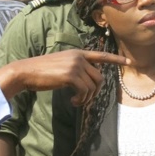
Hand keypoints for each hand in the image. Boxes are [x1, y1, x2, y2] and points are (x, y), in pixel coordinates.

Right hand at [0, 50, 129, 105]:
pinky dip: (80, 100)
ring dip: (86, 98)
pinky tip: (72, 102)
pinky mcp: (70, 75)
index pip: (101, 55)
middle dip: (95, 92)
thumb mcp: (61, 66)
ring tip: (76, 101)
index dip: (116, 60)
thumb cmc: (41, 72)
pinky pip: (85, 91)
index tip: (129, 62)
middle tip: (84, 100)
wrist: (26, 72)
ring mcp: (75, 65)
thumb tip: (88, 84)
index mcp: (77, 53)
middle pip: (100, 78)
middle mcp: (79, 57)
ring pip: (93, 86)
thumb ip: (76, 69)